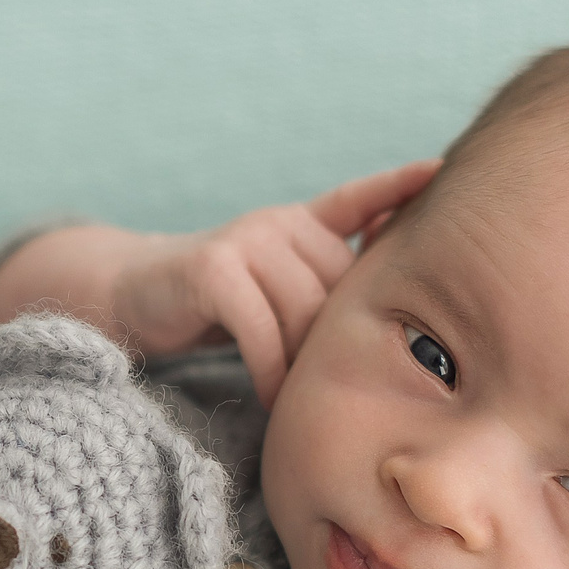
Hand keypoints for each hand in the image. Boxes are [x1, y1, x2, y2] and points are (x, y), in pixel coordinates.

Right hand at [111, 159, 441, 406]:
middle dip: (335, 341)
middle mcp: (278, 223)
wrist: (131, 297)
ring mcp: (246, 240)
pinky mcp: (213, 269)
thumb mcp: (273, 289)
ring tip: (295, 400)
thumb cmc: (213, 306)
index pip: (358, 202)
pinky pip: (262, 330)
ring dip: (303, 365)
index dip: (398, 186)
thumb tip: (387, 311)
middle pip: (339, 287)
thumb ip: (319, 287)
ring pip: (304, 311)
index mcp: (300, 224)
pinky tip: (270, 397)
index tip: (437, 168)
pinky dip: (270, 371)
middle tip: (326, 385)